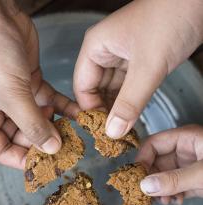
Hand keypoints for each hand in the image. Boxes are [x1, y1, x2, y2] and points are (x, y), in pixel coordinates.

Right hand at [0, 0, 79, 168]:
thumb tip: (51, 149)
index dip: (22, 159)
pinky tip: (78, 114)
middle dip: (43, 140)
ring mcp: (11, 96)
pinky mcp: (27, 81)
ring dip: (55, 124)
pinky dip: (60, 106)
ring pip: (36, 119)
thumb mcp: (10, 95)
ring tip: (78, 132)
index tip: (47, 164)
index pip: (0, 151)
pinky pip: (45, 100)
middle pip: (20, 137)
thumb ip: (32, 124)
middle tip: (69, 148)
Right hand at [74, 0, 202, 138]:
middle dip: (104, 112)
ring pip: (113, 89)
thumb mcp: (149, 66)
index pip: (82, 87)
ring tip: (124, 131)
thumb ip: (130, 102)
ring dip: (119, 109)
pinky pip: (129, 85)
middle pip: (95, 90)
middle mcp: (104, 51)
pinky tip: (134, 116)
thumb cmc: (172, 17)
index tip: (101, 132)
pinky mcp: (140, 59)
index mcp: (95, 47)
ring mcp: (122, 55)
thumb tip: (112, 131)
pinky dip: (131, 101)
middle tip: (114, 136)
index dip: (91, 110)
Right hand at [136, 125, 202, 204]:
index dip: (142, 160)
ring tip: (164, 201)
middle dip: (151, 180)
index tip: (137, 178)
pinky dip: (172, 196)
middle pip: (156, 162)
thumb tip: (145, 186)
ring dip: (161, 191)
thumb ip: (175, 179)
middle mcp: (186, 150)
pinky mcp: (195, 181)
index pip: (153, 144)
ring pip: (164, 177)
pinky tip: (176, 201)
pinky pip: (176, 186)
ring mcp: (190, 166)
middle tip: (149, 195)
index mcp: (186, 139)